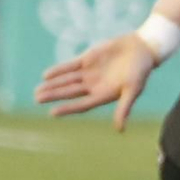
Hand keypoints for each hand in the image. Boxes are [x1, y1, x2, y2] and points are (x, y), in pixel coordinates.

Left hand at [34, 32, 158, 130]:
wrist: (142, 49)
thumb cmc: (141, 71)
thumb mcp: (133, 90)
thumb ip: (124, 108)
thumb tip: (120, 130)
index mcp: (104, 95)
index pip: (81, 105)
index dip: (67, 109)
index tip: (52, 112)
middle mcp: (94, 86)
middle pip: (70, 92)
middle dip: (54, 95)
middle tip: (37, 98)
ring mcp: (89, 73)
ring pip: (67, 80)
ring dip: (53, 85)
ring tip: (37, 91)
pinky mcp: (87, 60)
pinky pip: (69, 66)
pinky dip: (58, 70)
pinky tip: (46, 75)